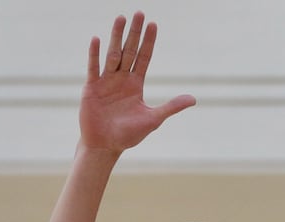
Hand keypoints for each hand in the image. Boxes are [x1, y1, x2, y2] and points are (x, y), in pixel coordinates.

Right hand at [78, 13, 195, 154]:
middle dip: (134, 32)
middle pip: (129, 50)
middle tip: (139, 13)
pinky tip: (97, 40)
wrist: (105, 146)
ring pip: (112, 54)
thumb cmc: (128, 135)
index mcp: (135, 84)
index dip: (149, 42)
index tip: (153, 24)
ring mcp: (105, 81)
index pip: (144, 57)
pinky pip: (94, 68)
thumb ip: (170, 107)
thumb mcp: (153, 119)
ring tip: (121, 18)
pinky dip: (95, 55)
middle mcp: (121, 78)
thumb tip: (193, 99)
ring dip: (116, 36)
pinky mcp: (92, 88)